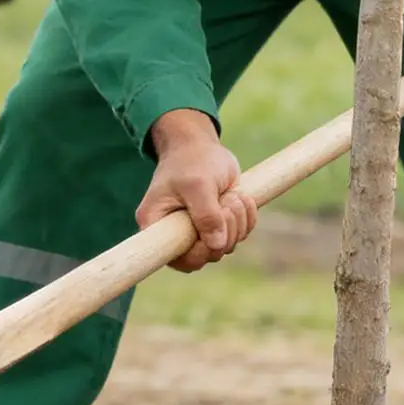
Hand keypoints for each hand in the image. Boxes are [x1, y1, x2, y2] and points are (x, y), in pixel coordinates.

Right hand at [137, 109, 258, 271]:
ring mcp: (198, 231)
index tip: (208, 236)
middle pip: (205, 255)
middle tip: (224, 202)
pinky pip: (239, 235)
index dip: (196, 255)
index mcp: (157, 225)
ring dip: (237, 221)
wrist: (201, 145)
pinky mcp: (218, 226)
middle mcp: (175, 233)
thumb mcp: (197, 183)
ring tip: (229, 194)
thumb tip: (217, 245)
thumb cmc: (192, 160)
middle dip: (223, 230)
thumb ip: (206, 215)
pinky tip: (238, 196)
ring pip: (225, 246)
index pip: (175, 259)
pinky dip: (246, 218)